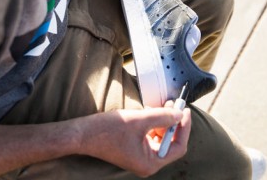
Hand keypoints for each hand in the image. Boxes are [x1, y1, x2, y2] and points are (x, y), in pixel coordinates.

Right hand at [76, 106, 191, 176]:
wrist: (82, 134)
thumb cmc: (107, 130)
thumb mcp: (139, 120)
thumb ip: (162, 117)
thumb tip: (179, 114)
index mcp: (150, 163)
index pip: (178, 147)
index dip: (183, 127)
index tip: (184, 110)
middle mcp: (147, 163)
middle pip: (170, 142)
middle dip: (173, 123)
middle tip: (174, 104)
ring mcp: (139, 156)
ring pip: (160, 138)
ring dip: (163, 121)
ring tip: (163, 105)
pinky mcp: (133, 148)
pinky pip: (149, 136)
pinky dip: (153, 124)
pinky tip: (150, 111)